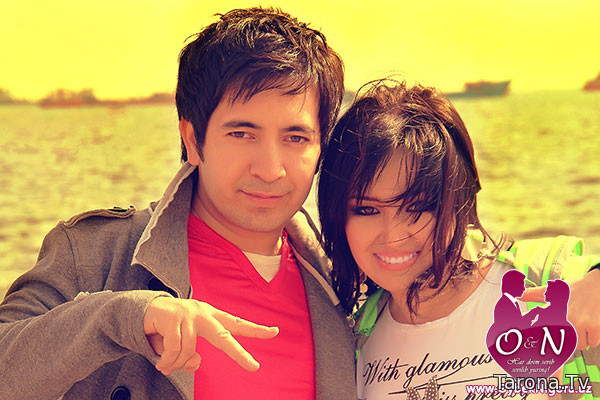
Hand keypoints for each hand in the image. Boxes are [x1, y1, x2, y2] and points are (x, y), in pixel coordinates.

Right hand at [143, 297, 278, 374]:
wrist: (141, 310)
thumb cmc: (168, 328)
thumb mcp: (183, 342)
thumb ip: (191, 355)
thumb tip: (195, 363)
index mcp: (210, 315)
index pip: (237, 323)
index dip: (256, 329)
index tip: (275, 332)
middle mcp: (202, 313)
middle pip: (224, 336)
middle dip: (239, 353)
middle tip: (253, 366)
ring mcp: (187, 314)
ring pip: (189, 351)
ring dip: (176, 364)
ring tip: (166, 365)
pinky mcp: (171, 318)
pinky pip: (173, 350)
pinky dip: (167, 362)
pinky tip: (161, 364)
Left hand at [520, 269, 599, 349]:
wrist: (598, 284)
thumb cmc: (574, 289)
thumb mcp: (551, 290)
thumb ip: (532, 295)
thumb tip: (516, 295)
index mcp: (553, 310)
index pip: (542, 328)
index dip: (537, 337)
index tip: (530, 344)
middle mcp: (565, 317)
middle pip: (565, 342)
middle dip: (567, 337)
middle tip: (572, 325)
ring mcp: (581, 323)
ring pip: (580, 344)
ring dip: (582, 338)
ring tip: (582, 323)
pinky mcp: (595, 327)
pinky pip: (593, 343)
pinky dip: (594, 338)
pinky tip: (592, 325)